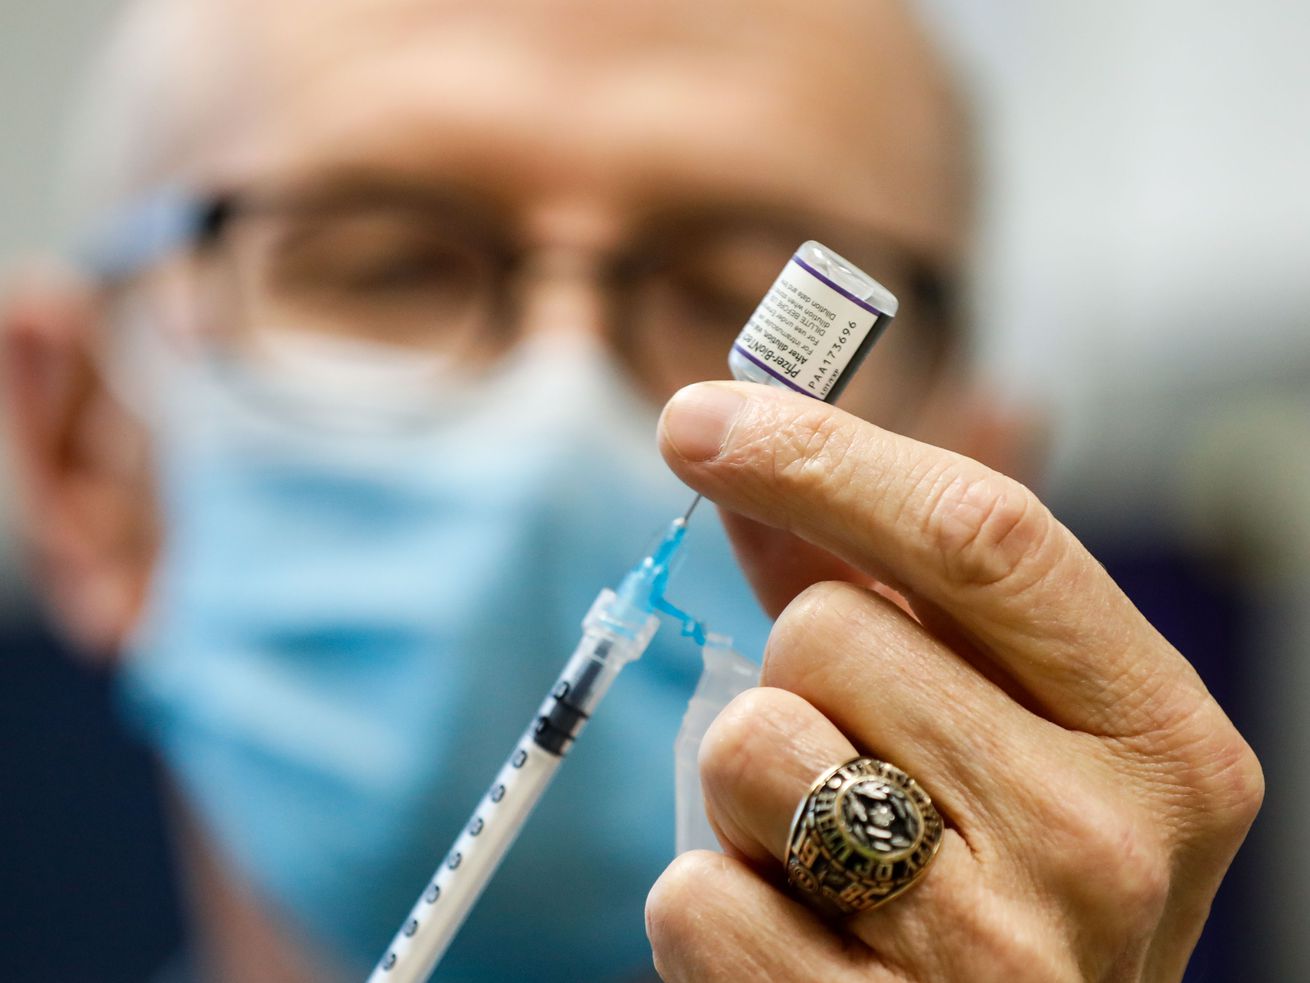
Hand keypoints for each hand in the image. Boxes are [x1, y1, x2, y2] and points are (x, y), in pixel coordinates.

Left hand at [647, 382, 1261, 981]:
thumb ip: (885, 589)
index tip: (701, 420)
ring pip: (749, 744)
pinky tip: (798, 943)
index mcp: (1159, 740)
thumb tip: (746, 446)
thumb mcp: (1003, 736)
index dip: (823, 455)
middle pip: (829, 632)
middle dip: (795, 674)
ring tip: (824, 856)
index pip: (984, 535)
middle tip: (852, 757)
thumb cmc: (1003, 888)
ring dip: (745, 788)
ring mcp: (992, 956)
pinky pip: (694, 894)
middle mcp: (1101, 844)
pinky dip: (713, 902)